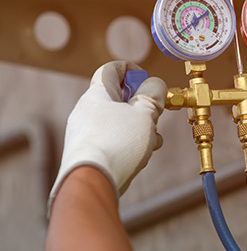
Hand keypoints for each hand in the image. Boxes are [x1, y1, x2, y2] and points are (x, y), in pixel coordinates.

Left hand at [49, 61, 166, 212]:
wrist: (93, 181)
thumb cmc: (117, 144)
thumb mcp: (145, 114)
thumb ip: (153, 96)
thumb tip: (155, 85)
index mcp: (97, 94)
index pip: (111, 69)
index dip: (132, 70)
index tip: (147, 79)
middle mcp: (87, 111)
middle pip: (118, 99)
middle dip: (142, 107)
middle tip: (155, 115)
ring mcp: (85, 133)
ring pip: (119, 123)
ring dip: (139, 128)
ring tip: (152, 141)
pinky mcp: (89, 153)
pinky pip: (113, 141)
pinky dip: (129, 144)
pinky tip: (140, 156)